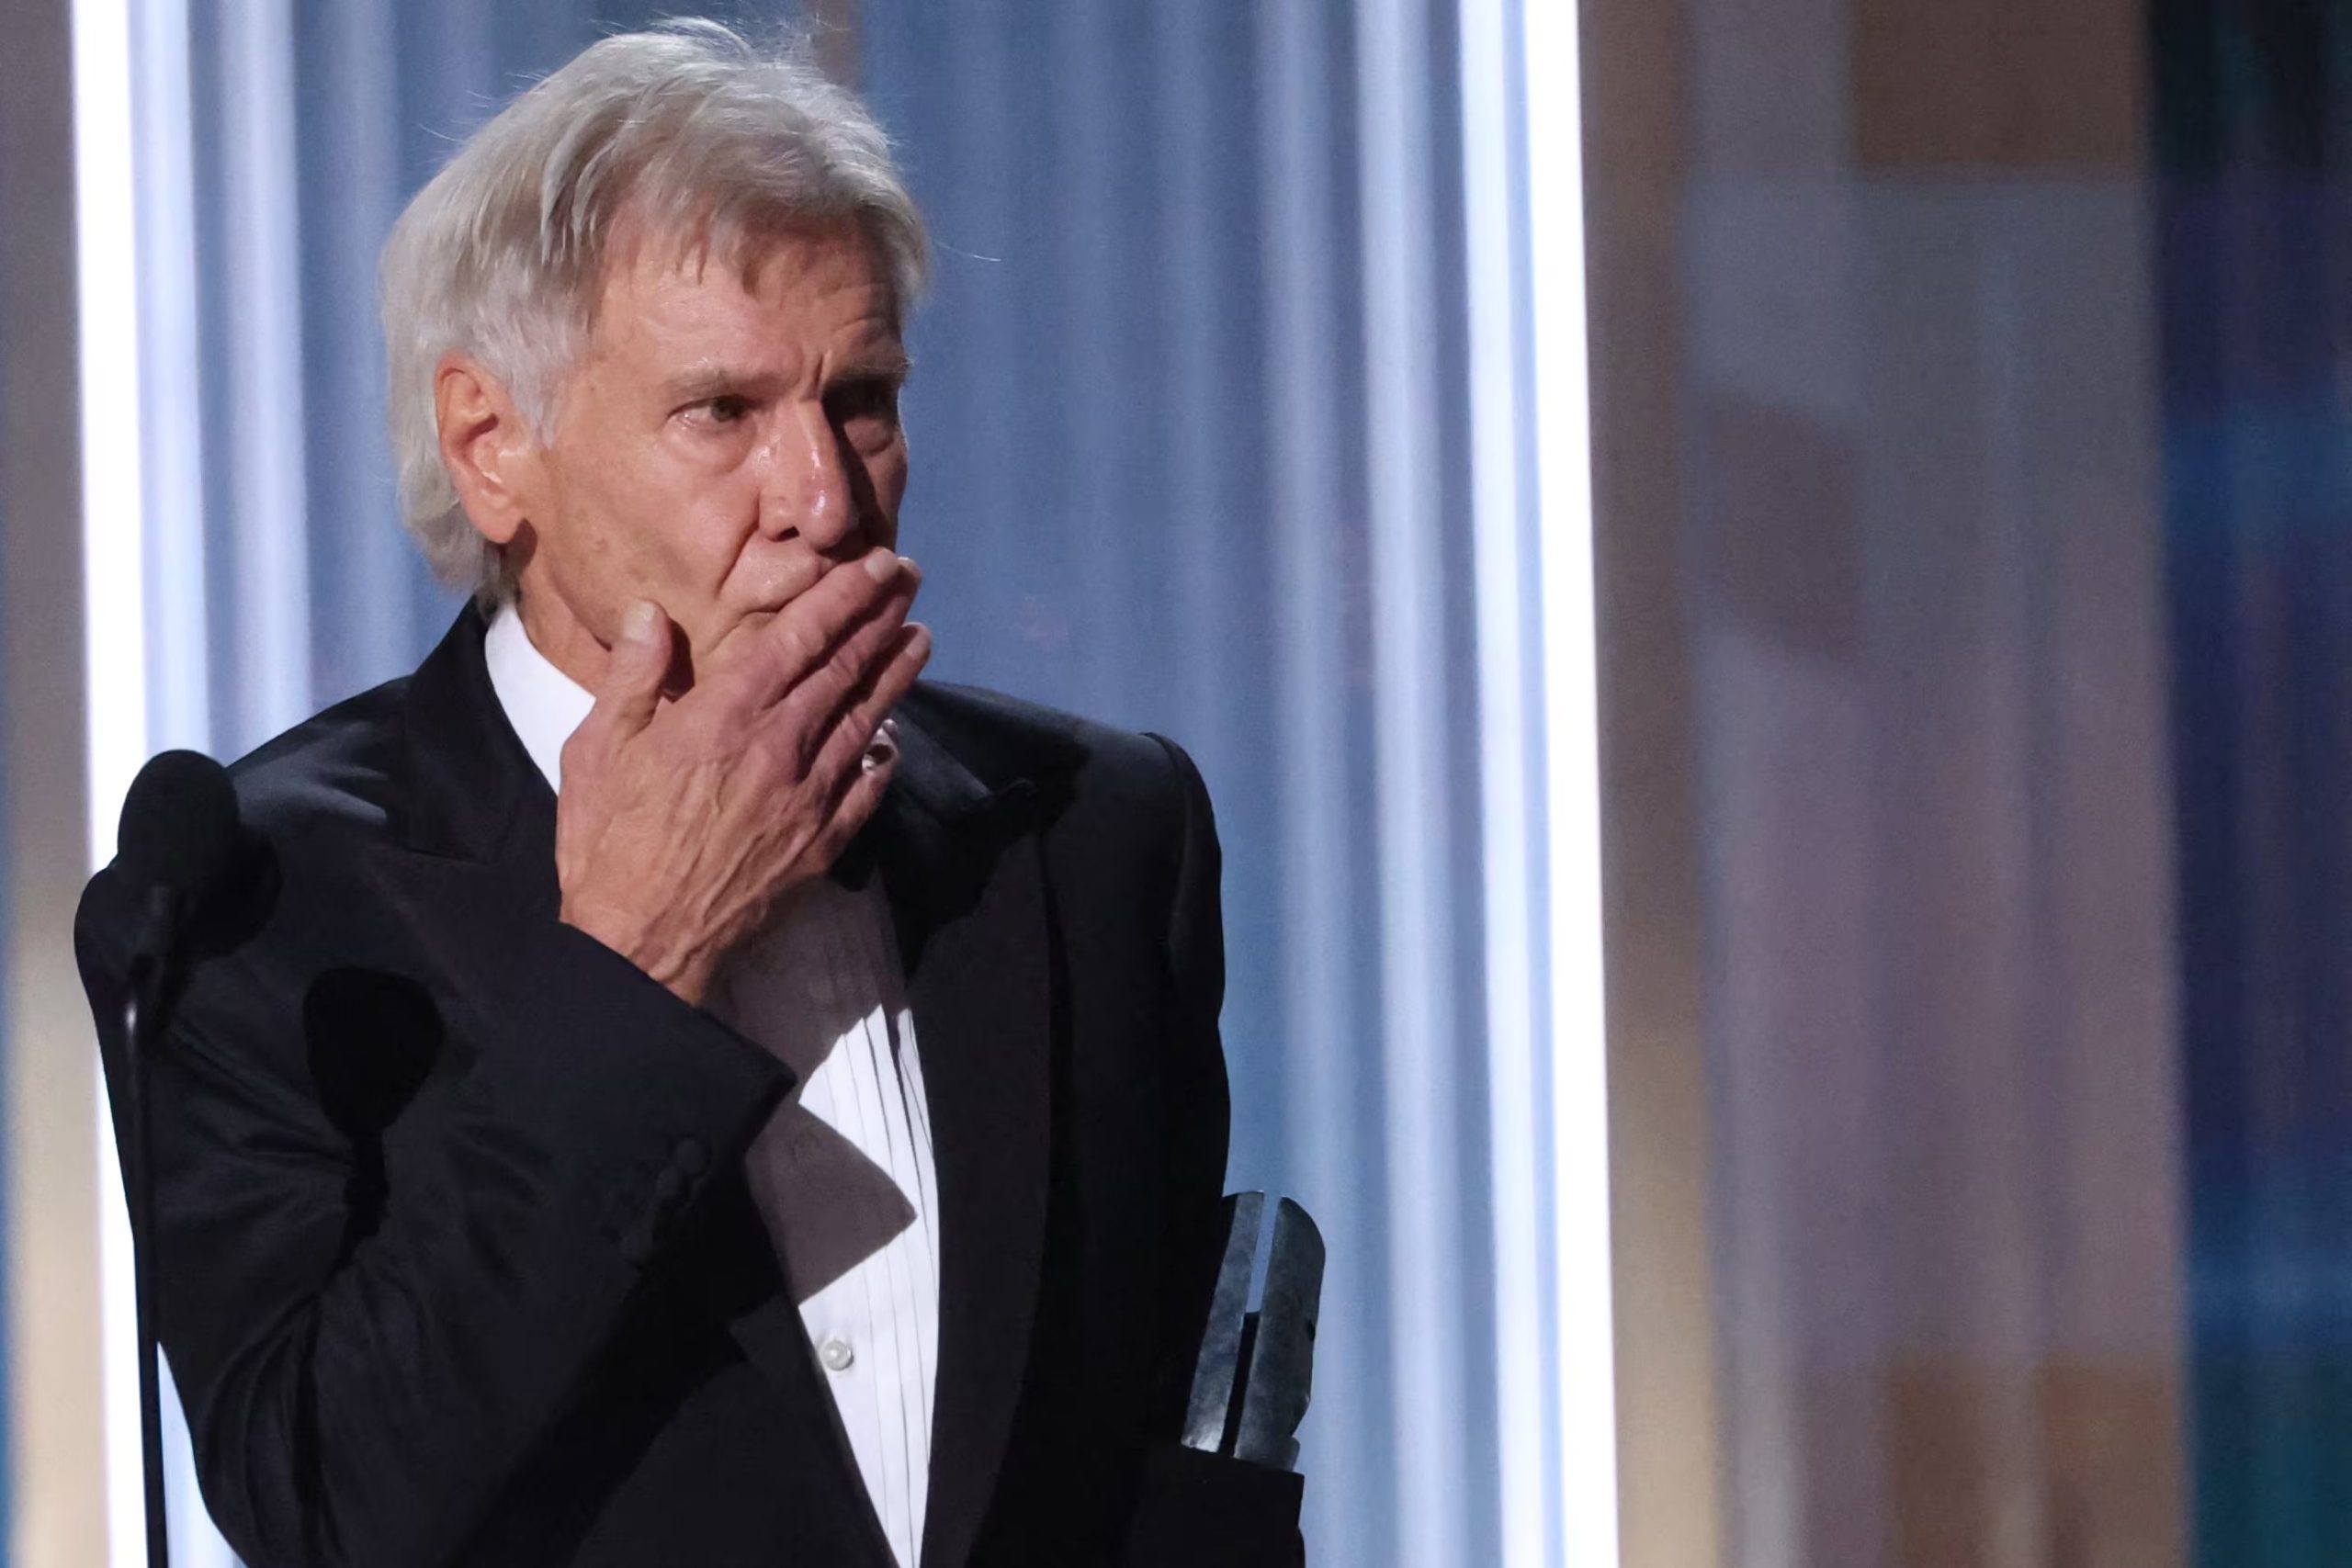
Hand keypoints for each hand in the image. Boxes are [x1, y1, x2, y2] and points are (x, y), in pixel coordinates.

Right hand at [552, 548, 929, 1004]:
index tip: (874, 565)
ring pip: (865, 720)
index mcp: (723, 715)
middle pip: (843, 668)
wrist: (643, 943)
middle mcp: (777, 747)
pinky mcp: (821, 842)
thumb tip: (649, 614)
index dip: (842, 596)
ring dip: (896, 674)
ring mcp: (807, 796)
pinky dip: (884, 756)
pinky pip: (865, 789)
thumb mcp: (597, 750)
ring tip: (920, 637)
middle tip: (910, 581)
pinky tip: (894, 735)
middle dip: (880, 618)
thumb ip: (631, 677)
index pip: (798, 638)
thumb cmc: (608, 845)